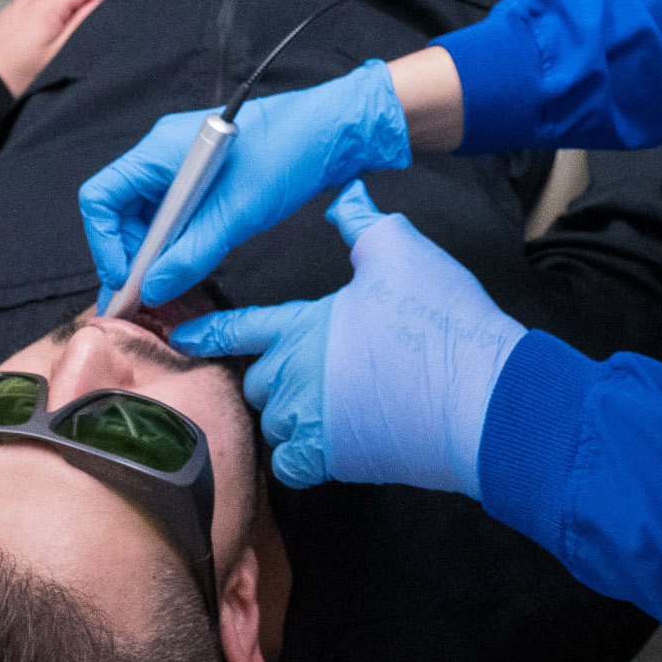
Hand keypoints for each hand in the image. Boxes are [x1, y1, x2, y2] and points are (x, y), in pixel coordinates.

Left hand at [0, 0, 105, 96]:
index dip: (97, 0)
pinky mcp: (14, 11)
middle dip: (78, 12)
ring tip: (51, 44)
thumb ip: (82, 24)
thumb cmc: (16, 73)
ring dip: (61, 18)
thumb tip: (100, 3)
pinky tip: (38, 43)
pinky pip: (40, 8)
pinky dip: (46, 21)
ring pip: (56, 1)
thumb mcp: (59, 52)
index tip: (92, 22)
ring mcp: (21, 3)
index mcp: (47, 5)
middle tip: (69, 39)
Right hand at [80, 60, 410, 307]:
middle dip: (129, 255)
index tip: (126, 280)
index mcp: (161, 150)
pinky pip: (179, 215)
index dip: (105, 242)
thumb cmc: (289, 152)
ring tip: (166, 288)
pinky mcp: (209, 180)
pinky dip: (178, 242)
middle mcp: (165, 155)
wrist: (336, 130)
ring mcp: (187, 167)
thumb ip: (190, 254)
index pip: (102, 196)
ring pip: (151, 217)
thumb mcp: (236, 213)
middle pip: (121, 210)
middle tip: (142, 298)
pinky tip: (189, 265)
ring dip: (155, 252)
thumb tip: (152, 288)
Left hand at [175, 180, 526, 493]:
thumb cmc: (440, 319)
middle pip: (257, 380)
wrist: (480, 393)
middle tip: (310, 365)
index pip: (239, 327)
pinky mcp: (335, 463)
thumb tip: (346, 195)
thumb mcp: (400, 250)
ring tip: (324, 401)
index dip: (206, 331)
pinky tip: (328, 440)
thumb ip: (362, 222)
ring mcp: (313, 425)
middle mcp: (296, 378)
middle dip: (274, 372)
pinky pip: (293, 466)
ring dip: (290, 413)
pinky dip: (303, 454)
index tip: (181, 337)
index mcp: (303, 326)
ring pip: (275, 423)